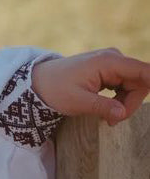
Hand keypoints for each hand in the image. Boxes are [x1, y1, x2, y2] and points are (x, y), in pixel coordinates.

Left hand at [32, 48, 149, 125]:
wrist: (38, 82)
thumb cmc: (55, 90)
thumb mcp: (77, 101)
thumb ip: (102, 107)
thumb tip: (122, 114)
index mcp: (108, 61)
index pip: (144, 72)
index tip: (145, 98)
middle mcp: (114, 58)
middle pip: (141, 82)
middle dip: (132, 103)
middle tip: (113, 121)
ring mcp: (112, 63)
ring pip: (135, 85)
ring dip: (126, 103)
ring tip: (108, 118)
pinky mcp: (109, 70)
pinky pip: (126, 85)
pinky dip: (120, 99)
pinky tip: (108, 109)